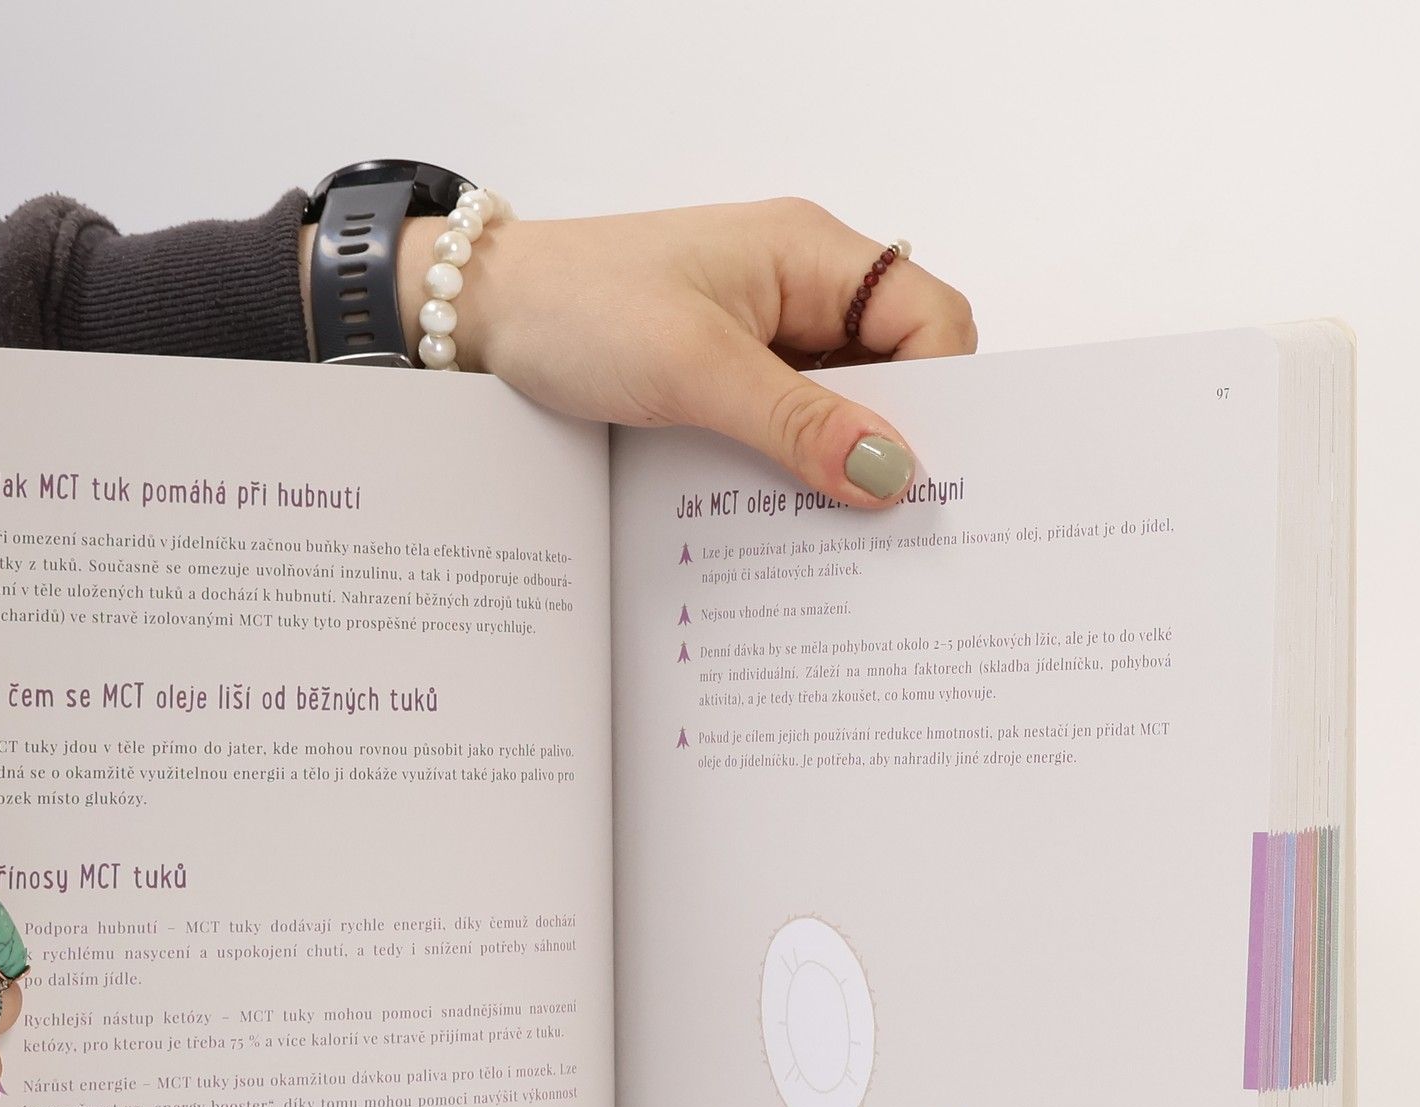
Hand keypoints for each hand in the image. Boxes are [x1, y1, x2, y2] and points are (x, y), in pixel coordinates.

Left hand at [391, 197, 977, 504]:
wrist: (475, 318)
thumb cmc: (575, 310)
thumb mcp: (694, 369)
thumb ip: (797, 422)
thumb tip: (894, 476)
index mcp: (811, 255)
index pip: (931, 317)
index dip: (943, 394)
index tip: (924, 477)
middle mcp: (799, 291)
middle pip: (895, 371)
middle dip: (895, 443)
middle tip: (892, 529)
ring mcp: (761, 338)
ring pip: (839, 411)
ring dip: (835, 467)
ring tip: (834, 539)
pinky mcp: (724, 381)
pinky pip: (785, 431)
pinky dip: (789, 472)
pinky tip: (780, 520)